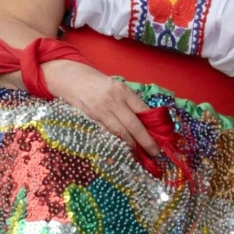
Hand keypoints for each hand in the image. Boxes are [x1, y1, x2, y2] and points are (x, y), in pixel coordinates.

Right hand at [40, 58, 158, 162]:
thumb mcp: (117, 86)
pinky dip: (116, 142)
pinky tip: (123, 149)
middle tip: (155, 152)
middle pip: (133, 125)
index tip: (160, 136)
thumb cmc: (99, 84)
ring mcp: (101, 111)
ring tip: (141, 153)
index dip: (152, 125)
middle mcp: (113, 101)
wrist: (73, 80)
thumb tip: (146, 119)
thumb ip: (129, 101)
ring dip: (132, 145)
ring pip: (120, 132)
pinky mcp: (91, 120)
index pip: (142, 110)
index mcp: (123, 90)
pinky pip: (107, 134)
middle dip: (146, 141)